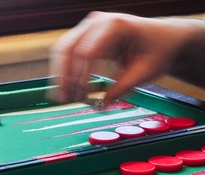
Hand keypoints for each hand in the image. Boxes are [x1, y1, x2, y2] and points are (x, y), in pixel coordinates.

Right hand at [49, 11, 199, 104]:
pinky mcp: (84, 34)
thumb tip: (101, 104)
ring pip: (62, 49)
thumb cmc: (157, 50)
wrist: (161, 37)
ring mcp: (88, 26)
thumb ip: (122, 89)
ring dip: (60, 73)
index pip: (88, 52)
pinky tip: (65, 85)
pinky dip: (62, 68)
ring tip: (63, 95)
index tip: (82, 96)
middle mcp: (98, 21)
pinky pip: (65, 50)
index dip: (81, 76)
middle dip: (65, 76)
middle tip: (66, 98)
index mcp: (115, 25)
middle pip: (69, 48)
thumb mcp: (144, 72)